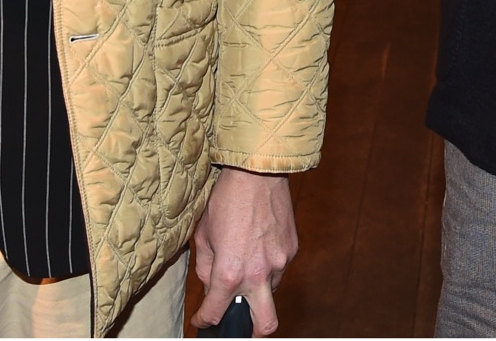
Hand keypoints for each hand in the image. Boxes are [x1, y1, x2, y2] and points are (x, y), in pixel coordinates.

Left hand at [191, 170, 296, 336]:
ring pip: (271, 292)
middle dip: (249, 331)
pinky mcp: (292, 250)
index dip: (205, 320)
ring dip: (258, 288)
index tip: (203, 319)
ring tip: (247, 262)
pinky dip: (268, 264)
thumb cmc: (226, 199)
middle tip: (239, 322)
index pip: (215, 312)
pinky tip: (259, 244)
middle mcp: (257, 274)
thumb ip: (206, 266)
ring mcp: (279, 263)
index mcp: (229, 273)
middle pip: (262, 325)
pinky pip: (280, 268)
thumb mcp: (204, 234)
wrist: (257, 171)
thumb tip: (211, 284)